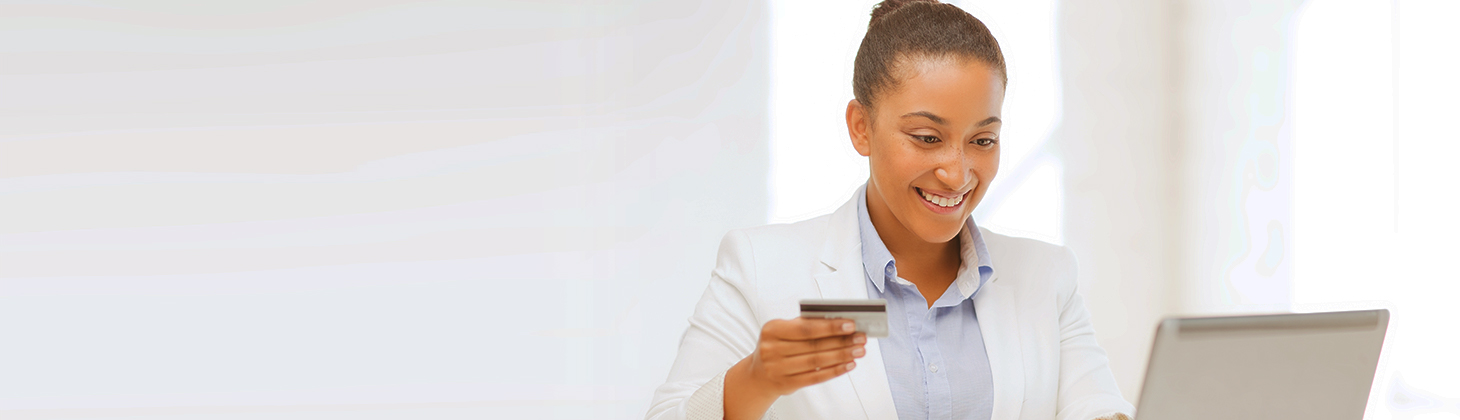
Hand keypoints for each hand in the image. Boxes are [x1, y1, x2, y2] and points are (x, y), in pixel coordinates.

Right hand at [724, 317, 866, 419]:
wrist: (758, 375)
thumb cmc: (776, 347)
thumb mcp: (782, 332)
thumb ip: (805, 325)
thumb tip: (837, 322)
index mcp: (772, 330)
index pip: (805, 328)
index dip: (830, 326)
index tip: (850, 324)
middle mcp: (772, 350)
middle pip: (814, 345)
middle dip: (842, 341)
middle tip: (860, 337)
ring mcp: (778, 368)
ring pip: (817, 361)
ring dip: (842, 355)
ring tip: (858, 350)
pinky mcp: (787, 384)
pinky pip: (815, 377)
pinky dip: (834, 370)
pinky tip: (847, 364)